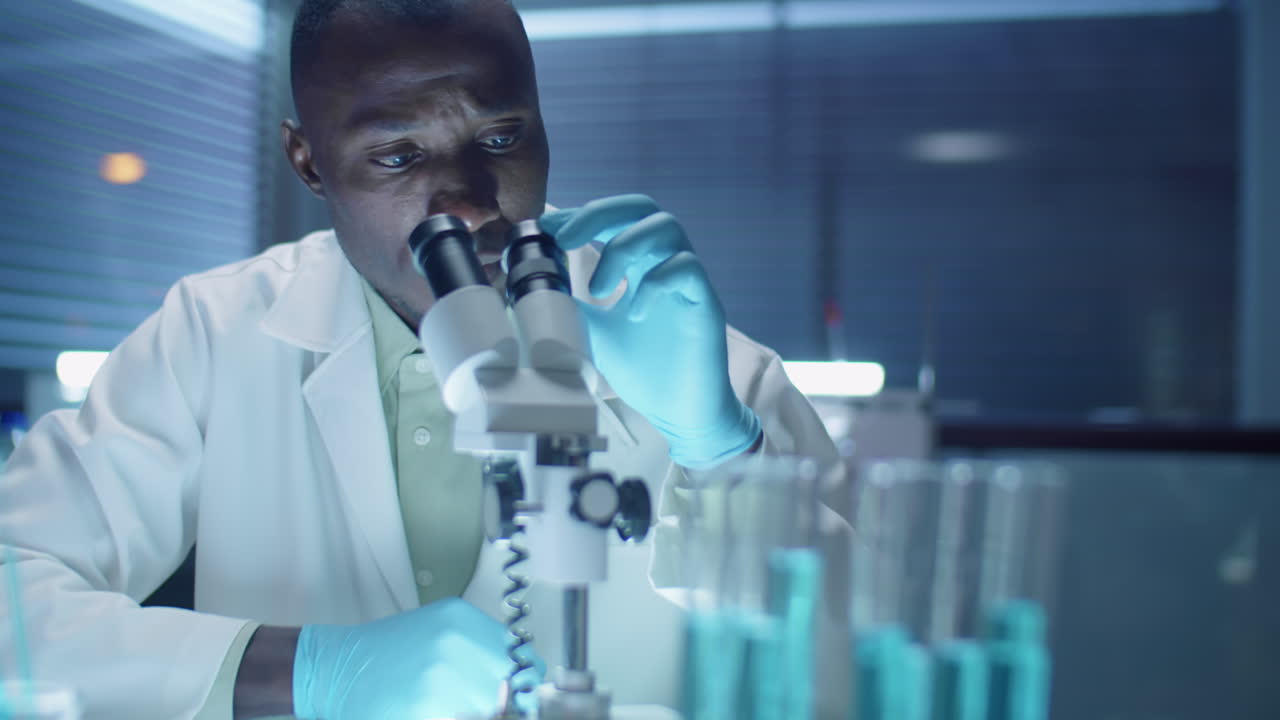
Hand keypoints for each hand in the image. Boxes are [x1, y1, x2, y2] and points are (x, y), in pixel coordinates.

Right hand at [292, 597, 542, 718]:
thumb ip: (479, 647)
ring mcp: (441, 674)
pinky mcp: (428, 706)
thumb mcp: (440, 630)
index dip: (521, 680)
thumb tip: (519, 676)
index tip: (517, 692)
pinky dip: (456, 715)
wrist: (336, 668)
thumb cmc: (387, 653)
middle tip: (478, 702)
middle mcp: (455, 640)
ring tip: (449, 704)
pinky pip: (464, 716)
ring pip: (490, 706)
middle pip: (508, 683)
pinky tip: (433, 710)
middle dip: (500, 699)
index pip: (521, 656)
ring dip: (476, 710)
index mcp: (461, 618)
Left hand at [541, 194, 760, 468]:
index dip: (580, 215)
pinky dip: (658, 280)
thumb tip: (525, 287)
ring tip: (597, 288)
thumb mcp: (591, 333)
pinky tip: (634, 312)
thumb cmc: (641, 370)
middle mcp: (663, 264)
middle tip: (563, 240)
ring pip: (666, 227)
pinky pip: (688, 268)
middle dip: (598, 215)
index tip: (545, 230)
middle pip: (641, 208)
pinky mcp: (705, 303)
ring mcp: (687, 281)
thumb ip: (566, 306)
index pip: (613, 218)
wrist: (677, 413)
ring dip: (623, 247)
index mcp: (638, 266)